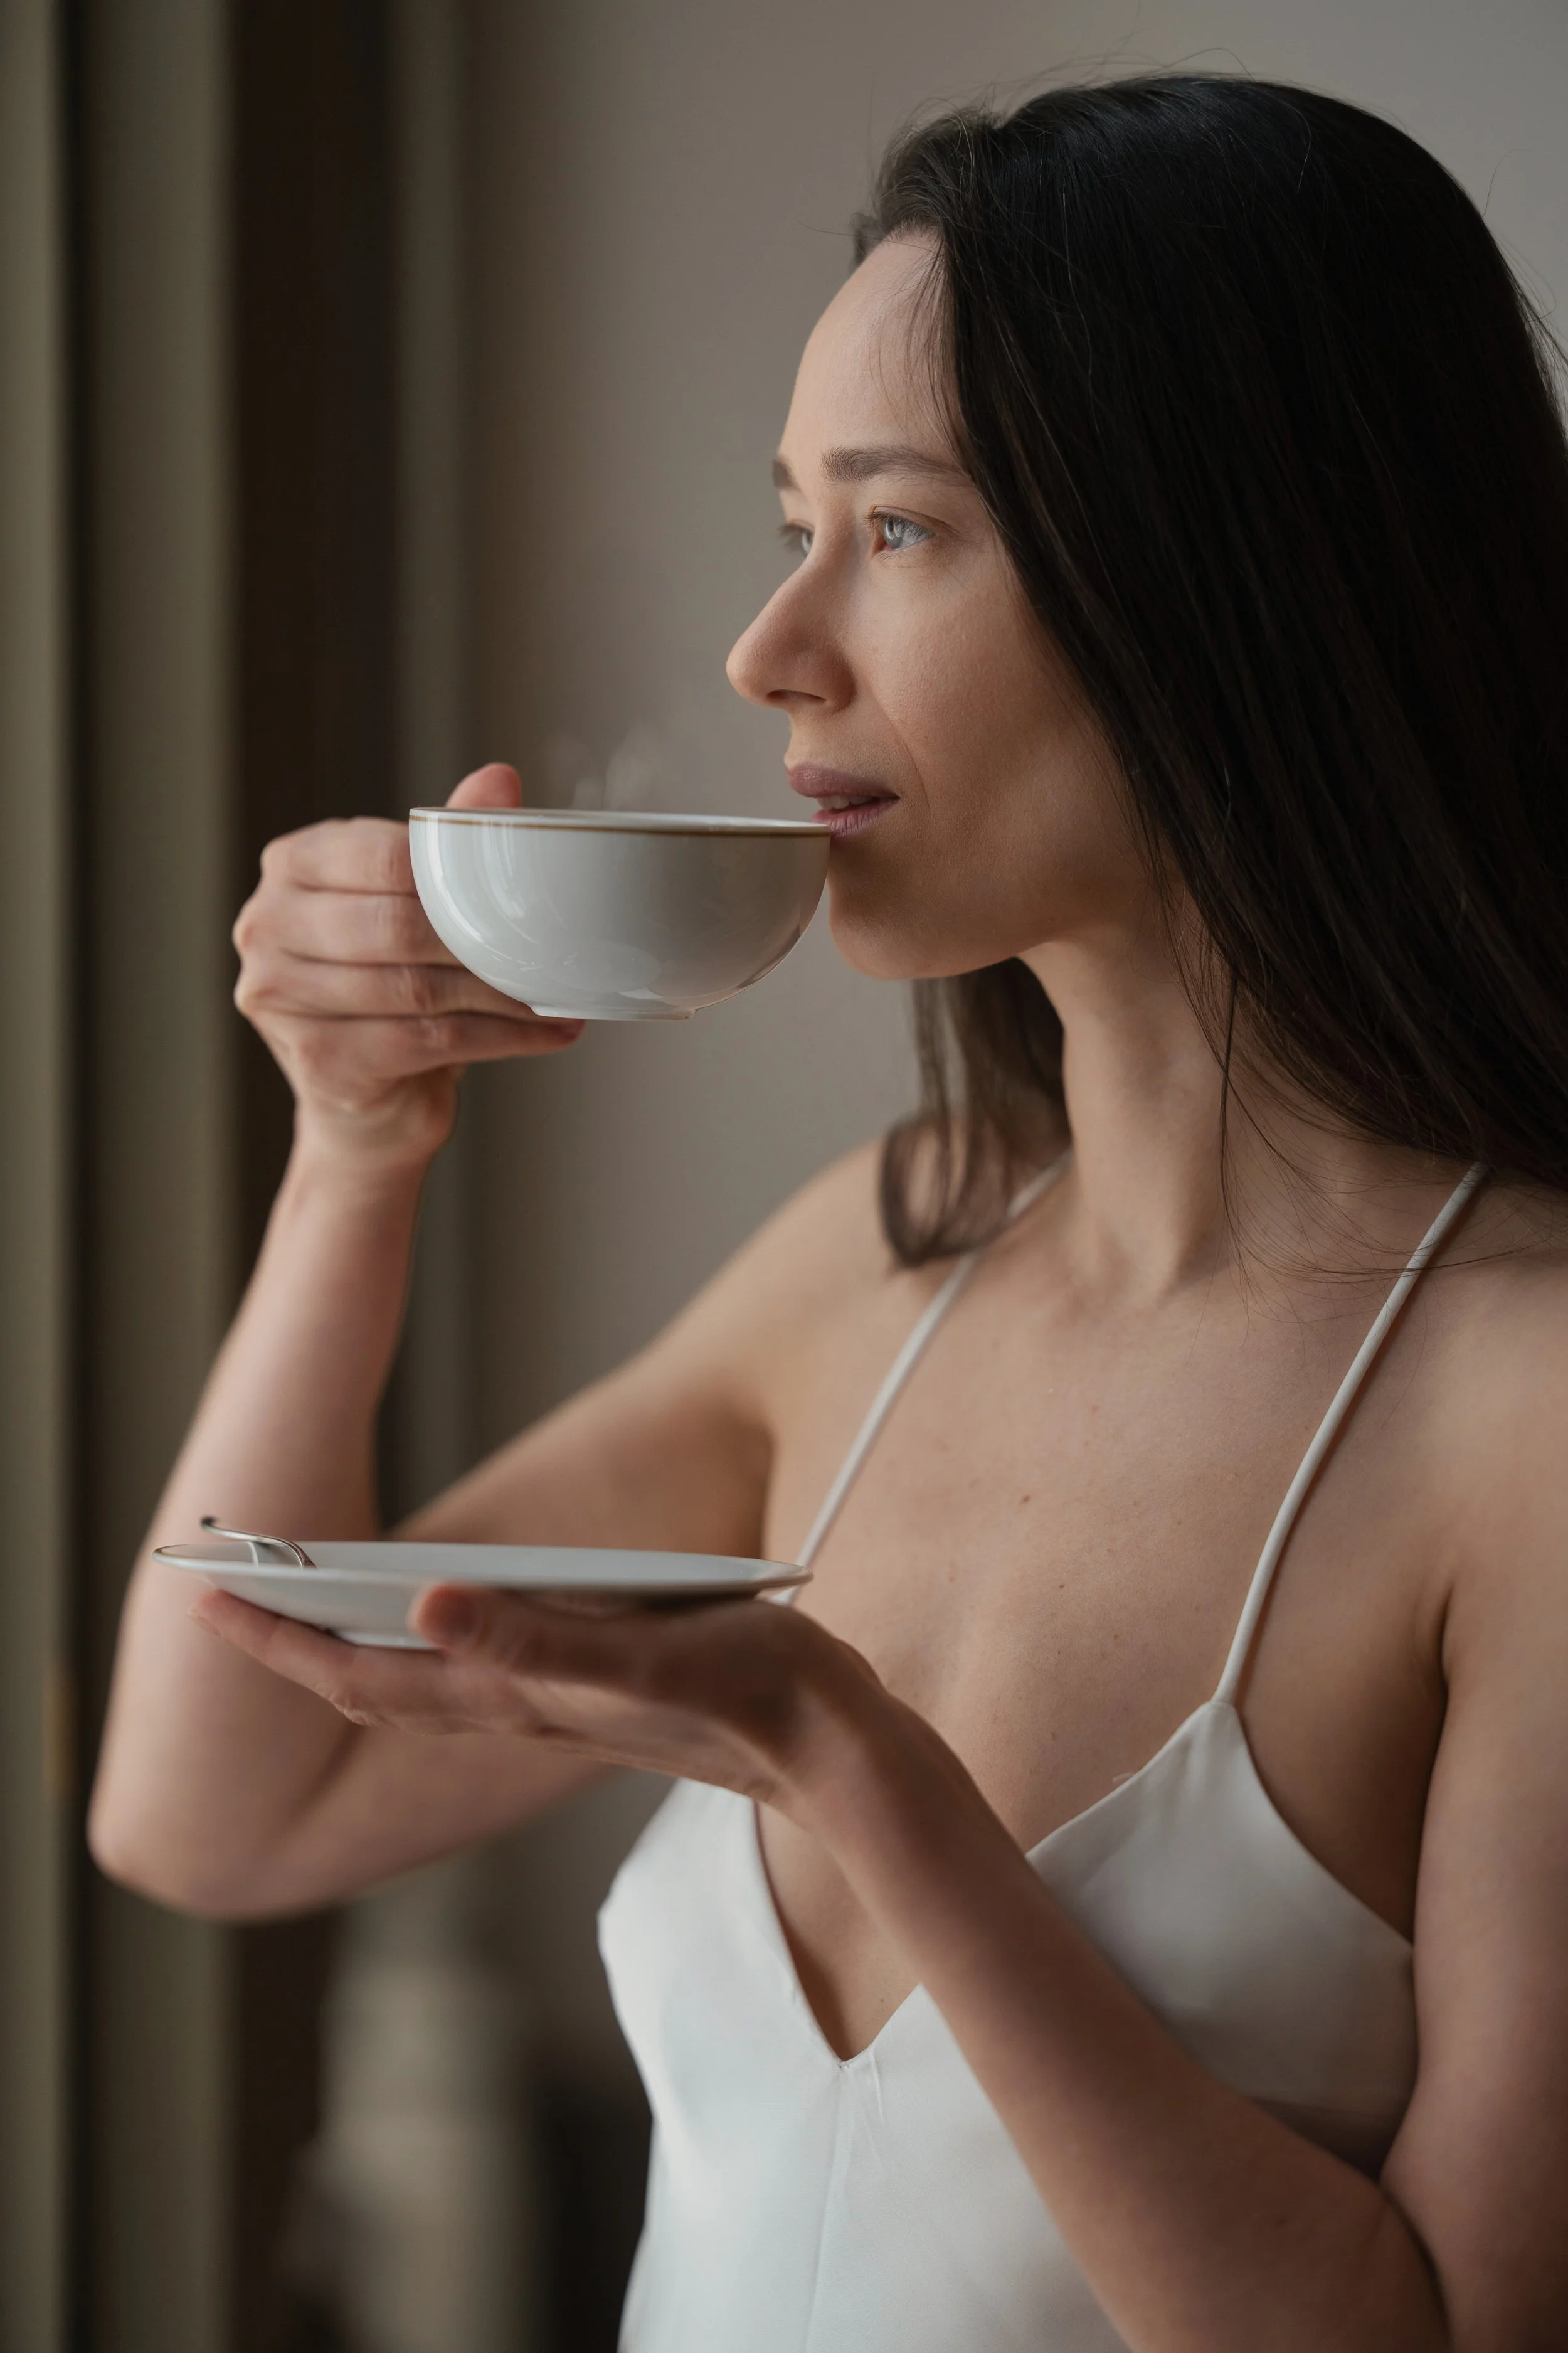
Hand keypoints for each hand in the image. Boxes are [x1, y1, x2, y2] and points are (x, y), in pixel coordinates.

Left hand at [191, 1581, 886, 1820]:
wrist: (827, 1753)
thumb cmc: (747, 1696)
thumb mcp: (640, 1657)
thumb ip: (534, 1641)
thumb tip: (422, 1608)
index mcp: (514, 1697)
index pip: (363, 1675)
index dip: (279, 1642)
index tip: (201, 1599)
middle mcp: (515, 1708)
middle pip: (371, 1686)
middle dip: (290, 1647)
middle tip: (220, 1596)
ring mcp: (546, 1707)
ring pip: (415, 1685)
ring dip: (346, 1648)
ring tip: (302, 1602)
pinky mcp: (584, 1694)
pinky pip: (469, 1675)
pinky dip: (420, 1647)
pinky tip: (432, 1619)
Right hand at [232, 764, 581, 1168]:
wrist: (366, 1097)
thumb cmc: (389, 984)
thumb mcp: (413, 904)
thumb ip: (447, 843)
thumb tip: (499, 779)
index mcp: (292, 864)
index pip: (385, 856)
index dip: (459, 878)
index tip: (523, 896)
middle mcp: (269, 925)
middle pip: (399, 927)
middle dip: (486, 941)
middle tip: (553, 950)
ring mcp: (279, 996)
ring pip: (417, 988)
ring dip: (503, 994)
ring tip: (561, 992)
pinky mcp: (317, 1059)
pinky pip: (425, 1041)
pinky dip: (498, 1038)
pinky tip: (544, 1032)